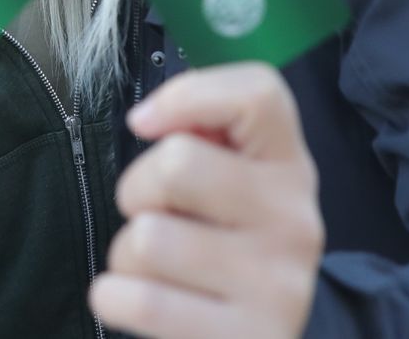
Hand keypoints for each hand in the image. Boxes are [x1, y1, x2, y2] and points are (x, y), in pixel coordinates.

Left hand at [91, 63, 321, 338]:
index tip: (146, 123)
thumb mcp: (230, 182)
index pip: (260, 93)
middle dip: (138, 188)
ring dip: (127, 253)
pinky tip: (142, 300)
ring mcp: (275, 286)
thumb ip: (200, 135)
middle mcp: (294, 221)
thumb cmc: (225, 243)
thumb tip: (150, 118)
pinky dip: (114, 298)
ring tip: (158, 267)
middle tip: (156, 214)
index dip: (187, 95)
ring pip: (147, 238)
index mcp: (289, 167)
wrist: (259, 337)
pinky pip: (136, 300)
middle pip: (177, 163)